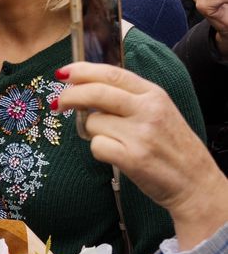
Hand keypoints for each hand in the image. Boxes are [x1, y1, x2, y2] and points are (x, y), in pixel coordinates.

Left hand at [56, 62, 227, 250]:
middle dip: (70, 96)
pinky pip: (96, 146)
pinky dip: (99, 151)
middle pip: (96, 93)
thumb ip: (129, 98)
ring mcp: (140, 133)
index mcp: (154, 94)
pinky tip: (116, 156)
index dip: (82, 71)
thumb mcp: (159, 111)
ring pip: (93, 123)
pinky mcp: (132, 158)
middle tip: (58, 103)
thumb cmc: (172, 147)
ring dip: (93, 133)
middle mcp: (148, 109)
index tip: (63, 73)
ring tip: (115, 142)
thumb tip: (87, 89)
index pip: (112, 73)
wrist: (195, 182)